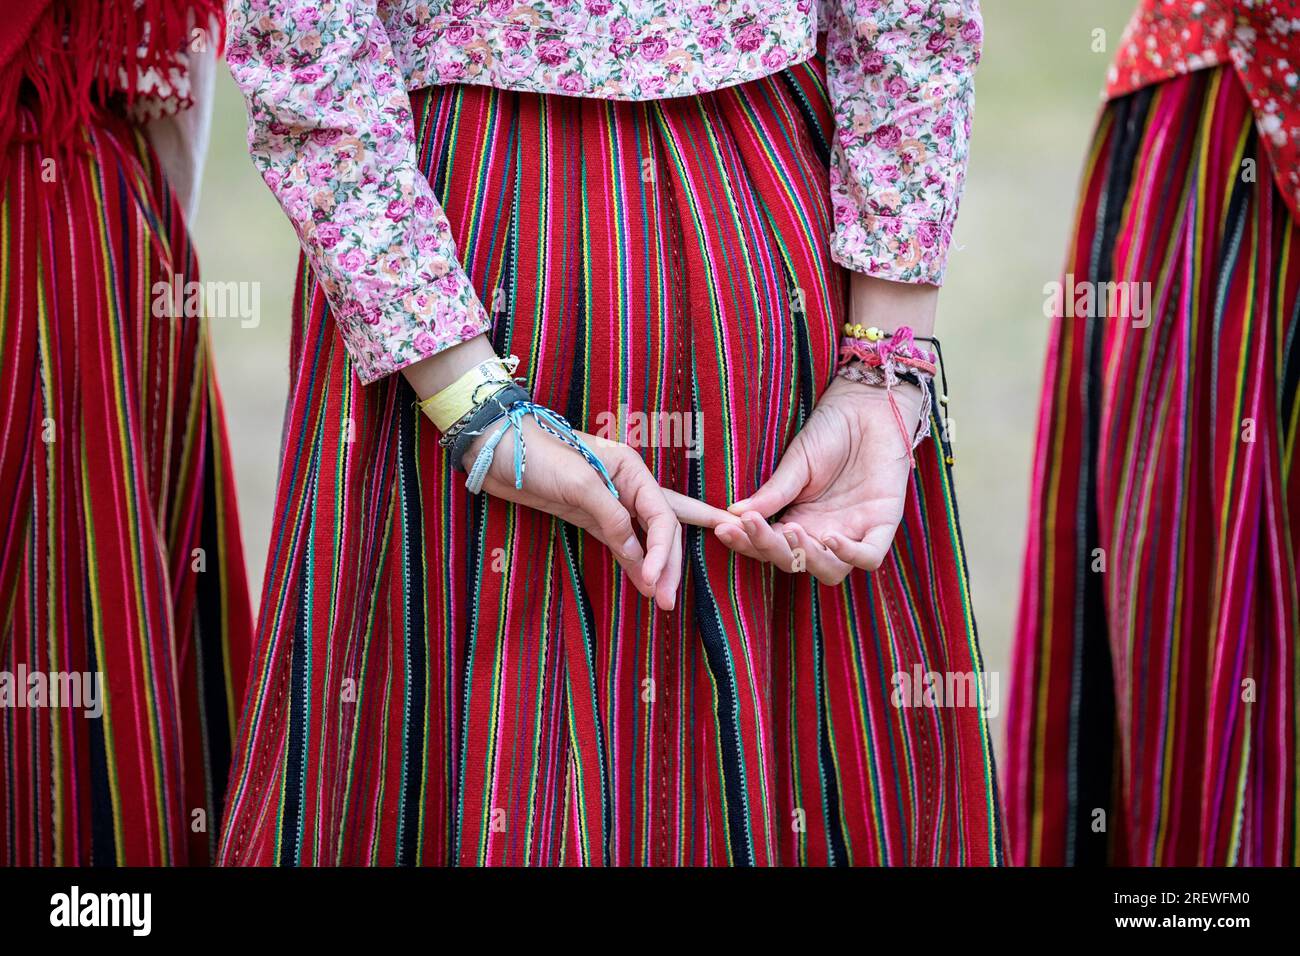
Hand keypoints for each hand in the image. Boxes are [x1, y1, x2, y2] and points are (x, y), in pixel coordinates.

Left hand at [466, 418, 683, 609]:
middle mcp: (627, 485)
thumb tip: (637, 554)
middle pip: (661, 528)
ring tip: (663, 599)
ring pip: (645, 539)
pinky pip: (620, 544)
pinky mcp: (589, 518)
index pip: (661, 514)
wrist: (496, 451)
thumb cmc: (537, 454)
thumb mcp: (578, 482)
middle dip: (668, 563)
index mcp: (631, 469)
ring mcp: (609, 504)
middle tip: (668, 599)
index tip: (652, 577)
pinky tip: (644, 582)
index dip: (662, 549)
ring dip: (656, 567)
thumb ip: (611, 516)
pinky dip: (632, 563)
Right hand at [711, 375, 921, 583]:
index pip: (768, 546)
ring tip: (790, 530)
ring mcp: (854, 531)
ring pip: (830, 571)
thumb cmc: (831, 430)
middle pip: (794, 563)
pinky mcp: (884, 523)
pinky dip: (850, 555)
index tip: (722, 527)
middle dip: (769, 548)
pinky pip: (870, 557)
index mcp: (798, 520)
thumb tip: (733, 514)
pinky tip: (830, 537)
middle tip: (751, 524)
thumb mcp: (797, 463)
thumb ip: (773, 493)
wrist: (868, 406)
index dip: (745, 542)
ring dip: (807, 558)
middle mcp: (823, 533)